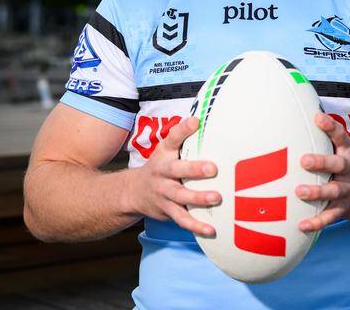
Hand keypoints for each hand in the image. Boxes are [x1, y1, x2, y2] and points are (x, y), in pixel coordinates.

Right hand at [129, 116, 219, 235]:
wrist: (133, 193)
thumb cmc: (160, 168)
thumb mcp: (166, 150)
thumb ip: (183, 138)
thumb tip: (203, 118)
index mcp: (164, 154)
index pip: (172, 139)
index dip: (183, 130)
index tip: (196, 121)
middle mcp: (162, 173)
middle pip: (176, 170)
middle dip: (194, 169)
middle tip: (213, 168)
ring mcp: (164, 193)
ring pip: (180, 196)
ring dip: (198, 198)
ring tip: (216, 198)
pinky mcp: (167, 211)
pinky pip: (182, 219)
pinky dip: (196, 226)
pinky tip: (211, 230)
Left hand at [296, 113, 349, 231]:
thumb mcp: (346, 148)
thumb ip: (330, 135)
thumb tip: (308, 113)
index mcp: (349, 153)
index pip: (341, 136)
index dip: (330, 126)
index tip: (317, 117)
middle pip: (338, 165)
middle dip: (322, 163)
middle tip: (304, 160)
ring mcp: (348, 191)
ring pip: (333, 192)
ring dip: (317, 192)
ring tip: (300, 192)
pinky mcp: (344, 209)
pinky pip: (330, 217)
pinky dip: (316, 222)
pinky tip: (302, 225)